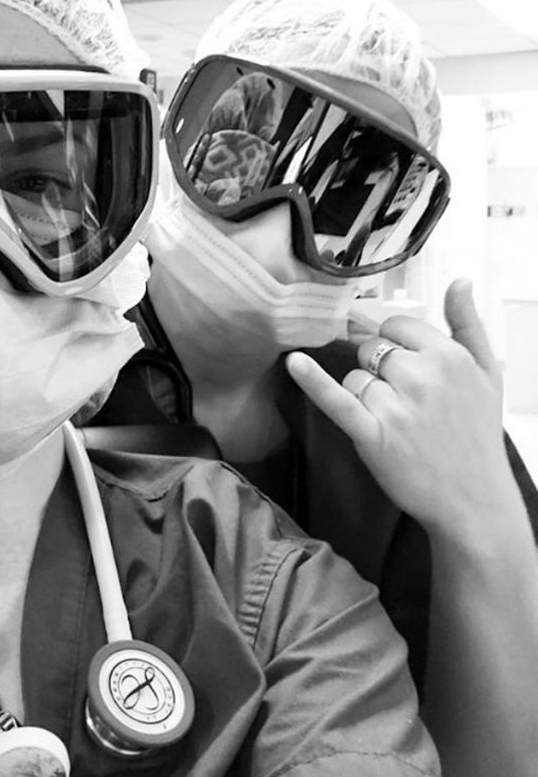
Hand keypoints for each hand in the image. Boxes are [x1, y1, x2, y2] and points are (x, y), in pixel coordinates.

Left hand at [286, 279, 516, 543]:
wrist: (473, 501)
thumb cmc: (477, 436)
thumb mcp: (488, 374)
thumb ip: (469, 324)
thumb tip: (459, 281)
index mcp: (449, 356)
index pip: (397, 326)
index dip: (395, 345)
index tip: (405, 367)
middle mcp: (422, 376)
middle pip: (371, 350)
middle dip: (379, 371)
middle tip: (407, 404)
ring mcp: (395, 405)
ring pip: (354, 377)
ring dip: (365, 396)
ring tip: (397, 424)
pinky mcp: (371, 433)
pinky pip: (335, 398)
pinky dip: (312, 380)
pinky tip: (294, 362)